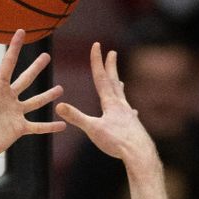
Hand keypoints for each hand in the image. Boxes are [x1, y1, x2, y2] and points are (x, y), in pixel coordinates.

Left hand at [0, 29, 65, 164]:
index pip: (8, 63)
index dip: (14, 47)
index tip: (20, 32)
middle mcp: (8, 98)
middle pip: (25, 79)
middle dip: (35, 67)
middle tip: (46, 56)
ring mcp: (15, 113)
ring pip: (35, 102)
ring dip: (48, 96)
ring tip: (60, 89)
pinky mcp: (19, 129)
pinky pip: (38, 126)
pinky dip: (50, 126)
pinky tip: (63, 124)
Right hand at [55, 43, 155, 164]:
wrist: (139, 153)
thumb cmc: (116, 141)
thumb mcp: (93, 129)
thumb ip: (76, 117)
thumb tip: (58, 106)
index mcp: (110, 103)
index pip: (101, 78)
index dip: (97, 61)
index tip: (97, 45)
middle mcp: (121, 105)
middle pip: (114, 82)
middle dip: (111, 67)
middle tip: (112, 53)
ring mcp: (129, 115)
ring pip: (122, 96)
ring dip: (119, 86)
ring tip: (121, 80)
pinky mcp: (133, 126)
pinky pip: (129, 113)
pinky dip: (128, 109)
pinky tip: (132, 112)